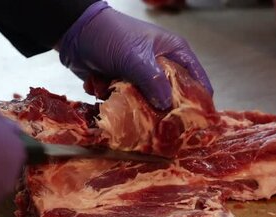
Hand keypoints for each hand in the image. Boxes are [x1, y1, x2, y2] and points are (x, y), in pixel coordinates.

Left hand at [57, 1, 212, 109]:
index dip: (200, 100)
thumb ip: (154, 81)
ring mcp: (143, 78)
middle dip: (164, 111)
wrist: (74, 33)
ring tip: (122, 101)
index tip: (198, 122)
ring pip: (150, 104)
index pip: (197, 79)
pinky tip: (103, 89)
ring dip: (136, 107)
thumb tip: (168, 106)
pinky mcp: (125, 87)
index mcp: (174, 52)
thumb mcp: (135, 57)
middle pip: (174, 97)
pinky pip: (129, 104)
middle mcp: (162, 66)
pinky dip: (117, 102)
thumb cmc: (110, 35)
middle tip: (159, 124)